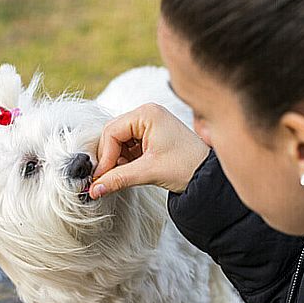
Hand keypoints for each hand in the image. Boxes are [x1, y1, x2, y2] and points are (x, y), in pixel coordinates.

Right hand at [89, 103, 209, 197]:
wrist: (209, 176)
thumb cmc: (188, 166)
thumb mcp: (149, 172)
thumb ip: (118, 179)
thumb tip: (94, 189)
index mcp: (147, 113)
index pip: (112, 131)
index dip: (104, 156)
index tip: (100, 177)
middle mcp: (146, 114)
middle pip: (113, 135)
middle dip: (109, 157)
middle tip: (106, 178)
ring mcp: (149, 124)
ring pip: (118, 142)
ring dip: (116, 160)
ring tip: (121, 176)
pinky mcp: (151, 136)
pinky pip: (128, 146)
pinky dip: (124, 160)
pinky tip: (129, 171)